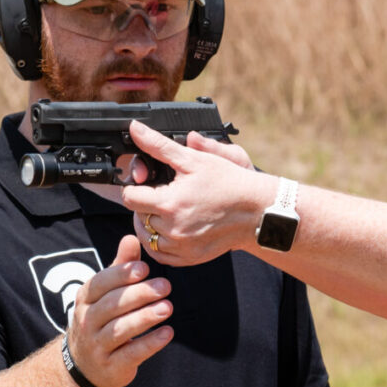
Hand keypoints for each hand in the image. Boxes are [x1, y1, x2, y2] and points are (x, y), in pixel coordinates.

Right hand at [65, 234, 173, 386]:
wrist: (83, 365)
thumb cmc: (100, 318)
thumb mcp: (105, 293)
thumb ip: (120, 267)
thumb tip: (132, 236)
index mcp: (85, 298)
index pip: (101, 283)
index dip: (121, 275)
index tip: (144, 268)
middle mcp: (87, 321)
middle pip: (112, 305)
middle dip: (139, 294)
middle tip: (165, 286)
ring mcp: (97, 345)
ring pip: (120, 330)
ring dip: (145, 318)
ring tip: (167, 308)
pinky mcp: (111, 366)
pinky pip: (131, 354)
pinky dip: (150, 344)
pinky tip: (168, 333)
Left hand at [121, 122, 274, 266]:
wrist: (257, 211)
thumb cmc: (229, 182)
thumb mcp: (194, 159)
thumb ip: (159, 145)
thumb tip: (135, 128)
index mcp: (169, 202)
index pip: (130, 197)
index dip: (136, 187)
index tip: (147, 183)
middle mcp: (172, 229)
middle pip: (137, 216)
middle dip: (145, 204)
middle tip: (162, 194)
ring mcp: (181, 247)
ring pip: (146, 237)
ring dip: (150, 224)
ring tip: (166, 210)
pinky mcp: (189, 258)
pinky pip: (160, 255)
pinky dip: (159, 243)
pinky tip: (170, 229)